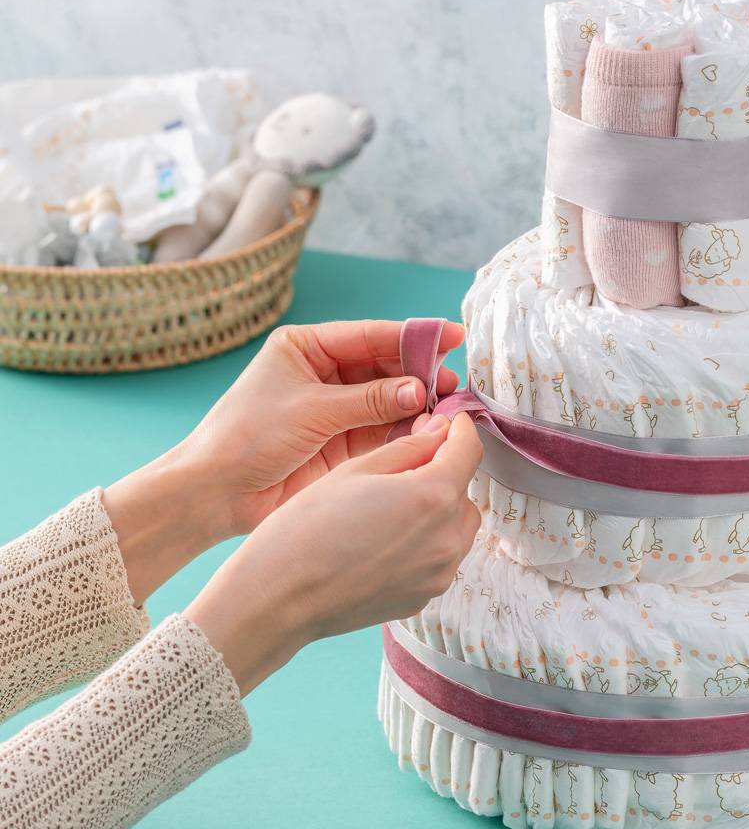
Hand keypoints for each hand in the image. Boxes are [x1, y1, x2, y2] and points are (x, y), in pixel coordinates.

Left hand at [180, 319, 463, 534]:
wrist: (215, 492)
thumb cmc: (247, 437)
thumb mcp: (312, 409)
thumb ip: (369, 399)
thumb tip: (420, 389)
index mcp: (306, 348)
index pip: (369, 335)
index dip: (412, 336)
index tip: (451, 336)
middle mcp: (324, 374)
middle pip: (384, 366)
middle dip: (420, 372)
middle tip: (453, 383)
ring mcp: (335, 409)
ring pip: (389, 399)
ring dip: (417, 403)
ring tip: (448, 408)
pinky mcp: (342, 442)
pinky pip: (383, 429)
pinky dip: (406, 429)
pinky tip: (428, 429)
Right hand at [185, 412, 482, 694]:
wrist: (278, 597)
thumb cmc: (306, 527)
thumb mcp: (356, 470)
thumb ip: (409, 447)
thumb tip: (441, 431)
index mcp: (432, 497)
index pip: (469, 450)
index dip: (459, 430)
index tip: (447, 423)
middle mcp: (447, 539)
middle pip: (464, 492)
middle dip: (443, 473)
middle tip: (404, 468)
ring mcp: (438, 574)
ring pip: (457, 528)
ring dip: (438, 510)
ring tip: (391, 507)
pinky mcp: (424, 598)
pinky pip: (438, 559)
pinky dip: (424, 543)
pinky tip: (384, 540)